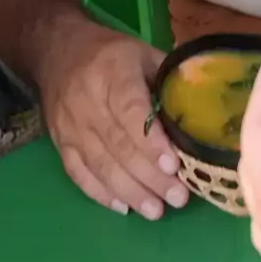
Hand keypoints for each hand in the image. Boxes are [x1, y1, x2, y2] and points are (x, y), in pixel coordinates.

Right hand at [39, 21, 188, 218]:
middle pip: (119, 146)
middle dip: (150, 177)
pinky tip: (124, 207)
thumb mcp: (143, 53)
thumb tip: (203, 111)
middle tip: (178, 197)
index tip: (173, 166)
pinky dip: (101, 193)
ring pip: (101, 165)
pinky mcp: (60, 142)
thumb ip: (170, 80)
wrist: (58, 50)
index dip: (152, 142)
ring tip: (156, 211)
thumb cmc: (111, 53)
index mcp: (114, 73)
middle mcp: (89, 101)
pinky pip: (79, 173)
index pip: (131, 112)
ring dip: (130, 192)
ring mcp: (71, 125)